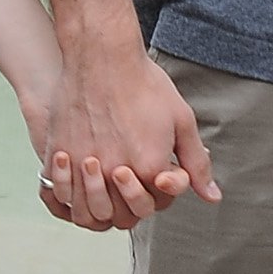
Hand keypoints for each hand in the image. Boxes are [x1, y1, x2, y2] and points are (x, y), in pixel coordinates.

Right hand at [39, 38, 220, 233]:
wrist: (102, 55)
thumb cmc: (144, 84)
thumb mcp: (181, 121)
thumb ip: (196, 163)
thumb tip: (212, 196)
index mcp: (150, 168)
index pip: (155, 206)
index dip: (157, 194)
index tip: (153, 173)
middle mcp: (115, 172)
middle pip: (121, 217)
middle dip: (129, 206)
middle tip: (128, 180)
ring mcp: (84, 165)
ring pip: (88, 213)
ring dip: (98, 206)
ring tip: (104, 183)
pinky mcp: (61, 153)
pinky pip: (62, 192)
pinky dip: (70, 193)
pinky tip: (79, 175)